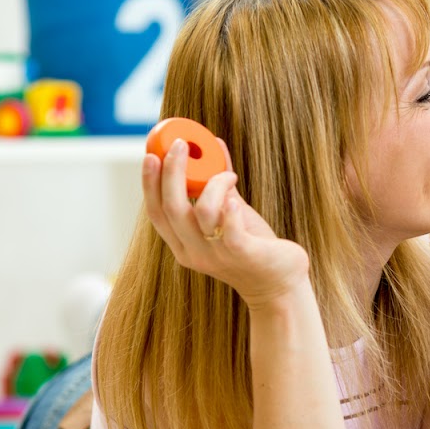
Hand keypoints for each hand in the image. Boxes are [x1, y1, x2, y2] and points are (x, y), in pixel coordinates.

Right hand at [141, 138, 309, 308]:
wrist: (279, 284)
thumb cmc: (253, 245)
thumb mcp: (229, 211)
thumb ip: (218, 184)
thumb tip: (214, 145)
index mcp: (182, 243)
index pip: (156, 212)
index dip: (150, 183)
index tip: (151, 154)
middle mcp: (193, 252)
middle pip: (171, 208)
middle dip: (172, 171)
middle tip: (181, 144)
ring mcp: (216, 256)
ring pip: (202, 212)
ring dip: (215, 184)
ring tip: (230, 176)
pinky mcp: (242, 255)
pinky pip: (229, 230)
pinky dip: (230, 210)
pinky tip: (236, 201)